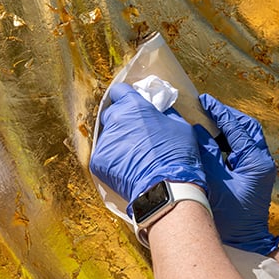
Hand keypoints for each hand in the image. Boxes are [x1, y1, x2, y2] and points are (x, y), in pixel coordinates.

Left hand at [90, 83, 206, 216]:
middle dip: (120, 119)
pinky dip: (112, 158)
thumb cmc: (176, 155)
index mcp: (134, 106)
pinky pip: (103, 154)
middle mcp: (116, 119)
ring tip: (133, 153)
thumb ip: (164, 113)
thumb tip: (158, 110)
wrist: (166, 187)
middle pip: (110, 112)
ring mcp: (105, 139)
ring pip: (107, 135)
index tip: (130, 103)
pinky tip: (126, 166)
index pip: (119, 91)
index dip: (125, 96)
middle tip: (134, 131)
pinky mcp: (97, 159)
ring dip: (117, 140)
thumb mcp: (180, 126)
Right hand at [194, 94, 278, 254]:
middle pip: (247, 128)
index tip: (203, 100)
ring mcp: (258, 169)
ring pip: (245, 137)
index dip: (220, 112)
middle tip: (205, 107)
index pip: (238, 127)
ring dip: (226, 127)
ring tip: (205, 120)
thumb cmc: (228, 216)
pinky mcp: (251, 175)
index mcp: (256, 162)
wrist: (242, 242)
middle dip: (226, 116)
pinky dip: (226, 140)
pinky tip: (209, 140)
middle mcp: (261, 162)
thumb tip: (197, 131)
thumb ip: (206, 154)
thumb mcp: (213, 181)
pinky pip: (240, 149)